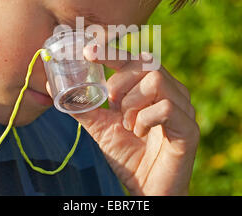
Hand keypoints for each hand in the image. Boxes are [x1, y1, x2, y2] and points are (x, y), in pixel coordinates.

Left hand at [50, 43, 199, 195]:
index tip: (88, 52)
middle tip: (111, 104)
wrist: (148, 190)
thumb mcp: (100, 126)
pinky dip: (144, 120)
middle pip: (146, 63)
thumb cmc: (129, 155)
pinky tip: (139, 133)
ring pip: (156, 81)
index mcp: (153, 87)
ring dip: (132, 103)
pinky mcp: (188, 128)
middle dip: (120, 81)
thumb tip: (53, 87)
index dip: (112, 51)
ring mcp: (183, 108)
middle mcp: (172, 91)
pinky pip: (165, 108)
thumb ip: (82, 106)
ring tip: (127, 124)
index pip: (134, 57)